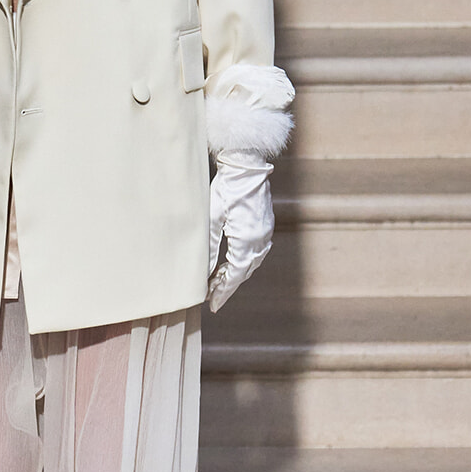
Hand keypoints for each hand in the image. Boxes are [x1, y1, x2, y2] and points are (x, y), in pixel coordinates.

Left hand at [206, 155, 274, 312]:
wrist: (247, 165)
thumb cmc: (226, 189)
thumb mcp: (211, 218)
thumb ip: (209, 247)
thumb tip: (205, 273)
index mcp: (247, 241)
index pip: (234, 276)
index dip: (223, 292)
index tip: (212, 305)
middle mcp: (260, 240)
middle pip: (244, 272)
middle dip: (228, 285)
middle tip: (213, 298)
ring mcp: (265, 233)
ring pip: (250, 263)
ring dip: (236, 274)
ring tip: (219, 283)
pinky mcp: (265, 225)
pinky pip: (255, 251)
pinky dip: (243, 261)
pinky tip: (233, 262)